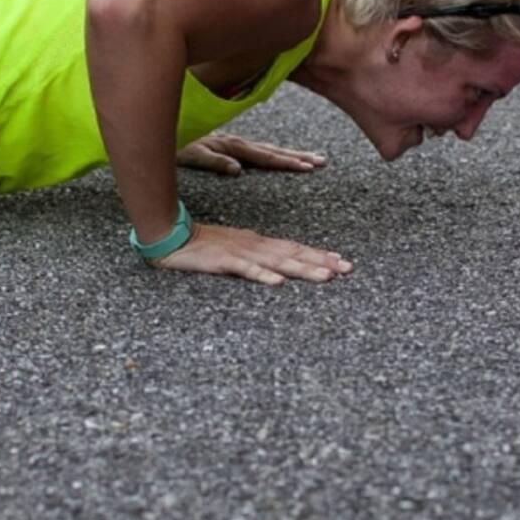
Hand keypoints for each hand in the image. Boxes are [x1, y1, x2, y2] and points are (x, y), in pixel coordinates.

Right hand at [152, 223, 352, 283]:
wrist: (171, 236)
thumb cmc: (205, 246)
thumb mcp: (238, 250)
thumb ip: (259, 257)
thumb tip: (282, 267)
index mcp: (260, 244)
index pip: (296, 249)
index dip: (320, 255)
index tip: (343, 262)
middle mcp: (256, 246)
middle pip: (295, 254)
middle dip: (322, 262)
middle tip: (348, 270)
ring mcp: (241, 253)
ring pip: (278, 262)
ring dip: (303, 269)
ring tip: (326, 277)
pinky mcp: (224, 261)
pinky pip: (246, 270)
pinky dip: (263, 275)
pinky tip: (278, 282)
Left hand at [176, 134, 326, 174]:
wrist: (157, 126)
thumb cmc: (171, 144)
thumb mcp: (189, 153)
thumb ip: (213, 160)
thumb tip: (239, 171)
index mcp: (230, 145)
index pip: (265, 155)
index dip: (286, 162)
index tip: (307, 167)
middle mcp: (235, 142)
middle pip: (272, 150)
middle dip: (298, 156)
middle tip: (322, 161)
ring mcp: (233, 143)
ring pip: (268, 149)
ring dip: (290, 154)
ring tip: (312, 159)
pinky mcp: (228, 145)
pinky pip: (257, 150)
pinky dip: (274, 153)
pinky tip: (284, 157)